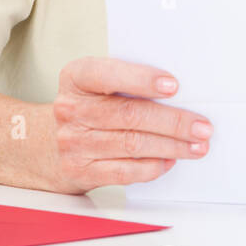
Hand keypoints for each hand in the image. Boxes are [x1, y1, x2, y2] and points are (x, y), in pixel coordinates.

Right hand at [52, 56, 211, 192]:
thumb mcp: (95, 85)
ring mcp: (73, 142)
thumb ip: (127, 82)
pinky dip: (152, 167)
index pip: (107, 74)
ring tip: (196, 146)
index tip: (173, 86)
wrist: (42, 144)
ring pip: (132, 144)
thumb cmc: (85, 107)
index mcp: (76, 78)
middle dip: (173, 122)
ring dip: (171, 146)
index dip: (141, 79)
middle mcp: (71, 109)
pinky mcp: (81, 171)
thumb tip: (179, 94)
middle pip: (130, 115)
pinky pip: (124, 171)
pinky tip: (169, 161)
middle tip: (202, 127)